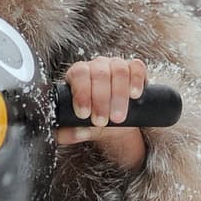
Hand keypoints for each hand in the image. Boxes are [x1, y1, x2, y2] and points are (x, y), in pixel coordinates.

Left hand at [58, 56, 147, 171]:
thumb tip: (63, 135)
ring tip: (117, 118)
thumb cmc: (93, 121)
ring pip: (119, 71)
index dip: (81, 93)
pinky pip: (137, 68)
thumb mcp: (80, 128)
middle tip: (101, 122)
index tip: (83, 114)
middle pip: (99, 74)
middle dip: (100, 100)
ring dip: (119, 96)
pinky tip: (134, 95)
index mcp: (78, 75)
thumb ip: (70, 131)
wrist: (115, 124)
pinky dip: (136, 81)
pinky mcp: (134, 69)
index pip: (78, 74)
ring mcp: (116, 65)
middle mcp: (97, 66)